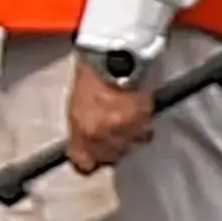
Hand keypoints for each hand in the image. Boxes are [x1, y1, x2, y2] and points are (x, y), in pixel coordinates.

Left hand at [62, 55, 155, 171]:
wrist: (114, 57)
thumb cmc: (91, 77)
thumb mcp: (76, 107)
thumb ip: (81, 131)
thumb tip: (87, 147)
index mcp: (81, 131)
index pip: (83, 164)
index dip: (89, 163)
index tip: (93, 160)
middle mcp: (101, 136)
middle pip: (110, 158)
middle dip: (112, 148)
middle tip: (113, 131)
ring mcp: (123, 130)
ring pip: (130, 148)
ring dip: (130, 138)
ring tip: (127, 119)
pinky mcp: (143, 121)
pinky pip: (145, 133)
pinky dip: (143, 126)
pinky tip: (139, 113)